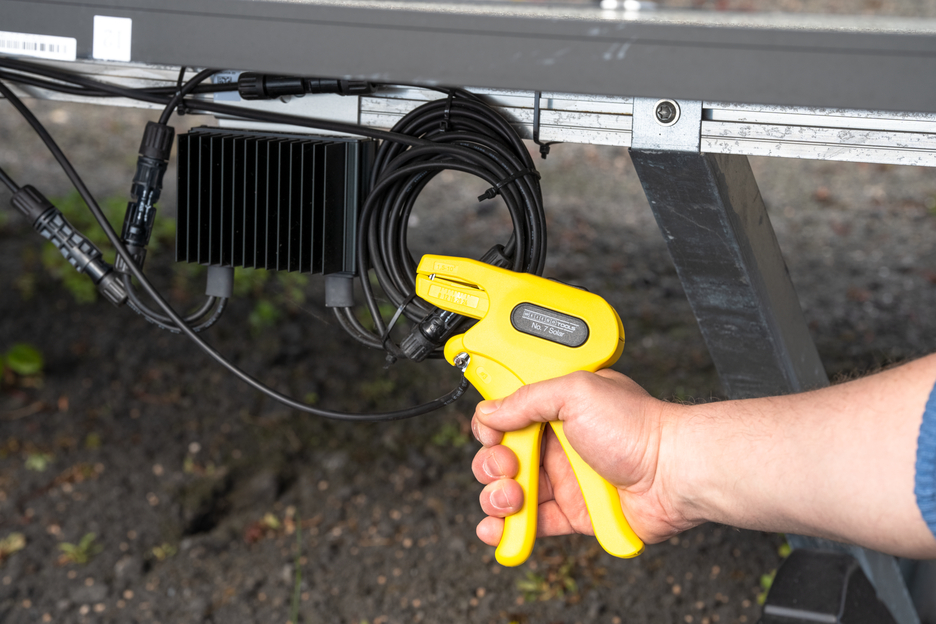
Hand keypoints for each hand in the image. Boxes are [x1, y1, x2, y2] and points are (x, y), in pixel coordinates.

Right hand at [470, 369, 695, 546]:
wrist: (676, 472)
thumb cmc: (638, 427)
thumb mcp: (576, 393)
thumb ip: (526, 399)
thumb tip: (489, 412)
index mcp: (558, 408)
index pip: (508, 415)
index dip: (492, 426)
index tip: (491, 435)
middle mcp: (558, 443)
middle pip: (503, 456)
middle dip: (492, 465)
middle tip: (508, 468)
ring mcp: (564, 480)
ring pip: (511, 492)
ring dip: (497, 498)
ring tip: (511, 499)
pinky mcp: (573, 514)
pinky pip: (533, 524)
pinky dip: (510, 530)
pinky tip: (499, 531)